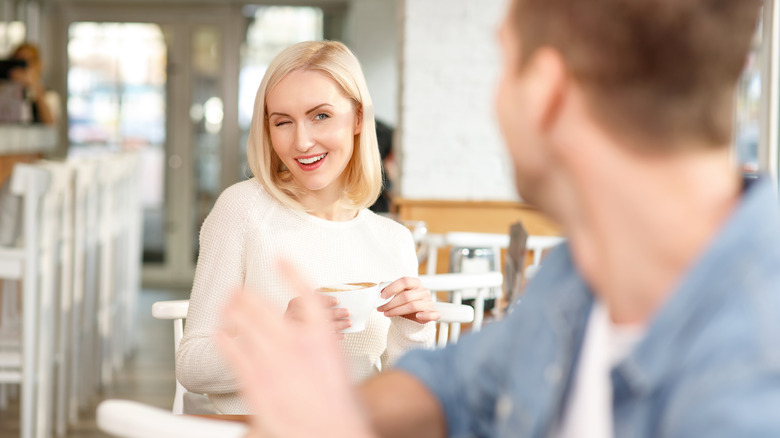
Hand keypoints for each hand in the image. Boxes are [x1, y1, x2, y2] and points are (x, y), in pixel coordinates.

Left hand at [217, 261, 376, 437]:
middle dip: (246, 294)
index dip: (290, 272)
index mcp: (322, 335)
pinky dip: (225, 338)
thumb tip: (307, 337)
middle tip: (237, 289)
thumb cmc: (340, 406)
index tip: (280, 260)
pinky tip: (221, 333)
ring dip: (232, 310)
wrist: (334, 432)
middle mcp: (296, 343)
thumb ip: (317, 345)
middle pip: (263, 306)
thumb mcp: (338, 365)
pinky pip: (233, 351)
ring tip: (227, 303)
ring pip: (245, 323)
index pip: (304, 293)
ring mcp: (273, 361)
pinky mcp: (255, 380)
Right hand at [285, 294, 349, 339]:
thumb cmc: (295, 316)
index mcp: (295, 303)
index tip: (337, 300)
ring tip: (348, 322)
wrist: (282, 336)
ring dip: (338, 325)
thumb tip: (333, 294)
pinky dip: (334, 337)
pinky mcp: (305, 342)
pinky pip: (322, 340)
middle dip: (335, 313)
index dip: (325, 300)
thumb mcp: (298, 302)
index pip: (311, 299)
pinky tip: (342, 334)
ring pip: (322, 328)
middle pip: (318, 314)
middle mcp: (294, 316)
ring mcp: (298, 330)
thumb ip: (313, 297)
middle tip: (347, 312)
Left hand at [377, 277, 439, 323]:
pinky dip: (425, 315)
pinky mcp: (432, 313)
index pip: (404, 281)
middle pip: (406, 296)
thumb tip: (380, 285)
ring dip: (397, 311)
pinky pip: (432, 314)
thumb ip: (389, 290)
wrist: (413, 316)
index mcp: (416, 283)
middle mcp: (423, 291)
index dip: (392, 288)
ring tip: (386, 313)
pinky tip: (417, 316)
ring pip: (413, 306)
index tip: (381, 296)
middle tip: (381, 308)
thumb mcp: (396, 295)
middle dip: (390, 303)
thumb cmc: (404, 303)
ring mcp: (429, 302)